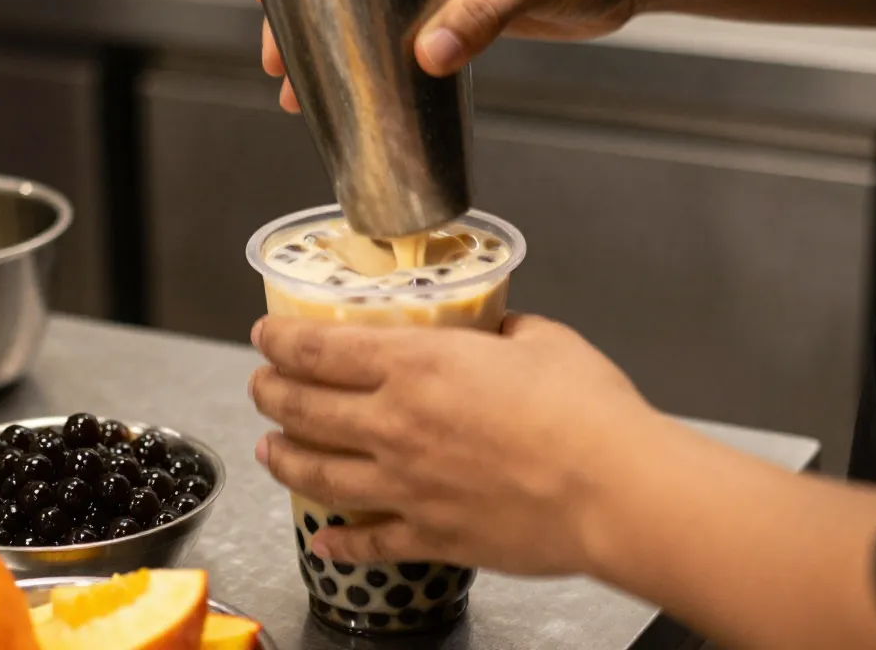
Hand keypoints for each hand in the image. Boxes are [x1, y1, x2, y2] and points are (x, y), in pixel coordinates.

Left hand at [248, 312, 654, 575]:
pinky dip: (338, 543)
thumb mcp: (543, 341)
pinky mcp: (431, 536)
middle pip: (304, 408)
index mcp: (417, 365)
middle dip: (270, 393)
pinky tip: (321, 541)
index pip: (320, 349)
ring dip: (284, 459)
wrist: (614, 491)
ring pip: (318, 474)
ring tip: (268, 450)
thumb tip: (500, 331)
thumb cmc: (586, 412)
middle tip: (260, 386)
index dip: (280, 340)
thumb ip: (507, 332)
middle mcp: (395, 424)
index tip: (264, 334)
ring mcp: (406, 485)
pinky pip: (368, 542)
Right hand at [258, 0, 661, 111]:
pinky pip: (412, 30)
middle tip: (284, 74)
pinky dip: (386, 59)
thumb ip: (482, 14)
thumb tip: (427, 59)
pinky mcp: (467, 2)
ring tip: (312, 96)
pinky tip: (372, 91)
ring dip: (344, 48)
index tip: (276, 19)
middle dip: (310, 23)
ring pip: (375, 8)